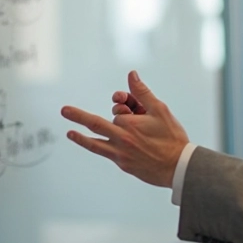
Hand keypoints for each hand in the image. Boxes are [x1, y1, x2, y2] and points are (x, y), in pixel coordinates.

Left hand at [61, 70, 188, 187]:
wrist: (178, 167)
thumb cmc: (171, 137)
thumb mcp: (159, 110)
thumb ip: (142, 93)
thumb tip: (131, 74)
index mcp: (130, 123)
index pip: (119, 110)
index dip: (123, 104)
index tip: (131, 105)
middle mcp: (122, 138)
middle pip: (95, 124)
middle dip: (78, 116)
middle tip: (64, 110)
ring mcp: (120, 153)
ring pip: (95, 143)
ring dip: (80, 137)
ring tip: (69, 133)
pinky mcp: (122, 164)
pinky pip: (103, 153)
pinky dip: (92, 146)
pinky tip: (84, 142)